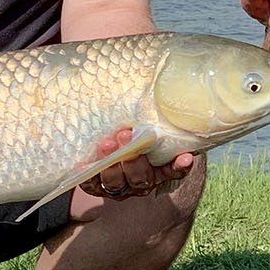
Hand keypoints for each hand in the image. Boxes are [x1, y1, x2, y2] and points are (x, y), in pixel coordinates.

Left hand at [80, 126, 195, 200]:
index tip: (187, 157)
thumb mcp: (146, 126)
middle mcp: (141, 181)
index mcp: (158, 170)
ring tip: (106, 144)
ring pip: (116, 182)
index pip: (173, 170)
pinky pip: (92, 185)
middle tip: (126, 135)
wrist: (109, 146)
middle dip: (133, 159)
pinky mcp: (97, 187)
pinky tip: (82, 165)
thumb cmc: (135, 132)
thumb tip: (159, 82)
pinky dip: (88, 176)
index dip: (179, 166)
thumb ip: (152, 118)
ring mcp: (120, 186)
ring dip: (111, 164)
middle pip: (140, 178)